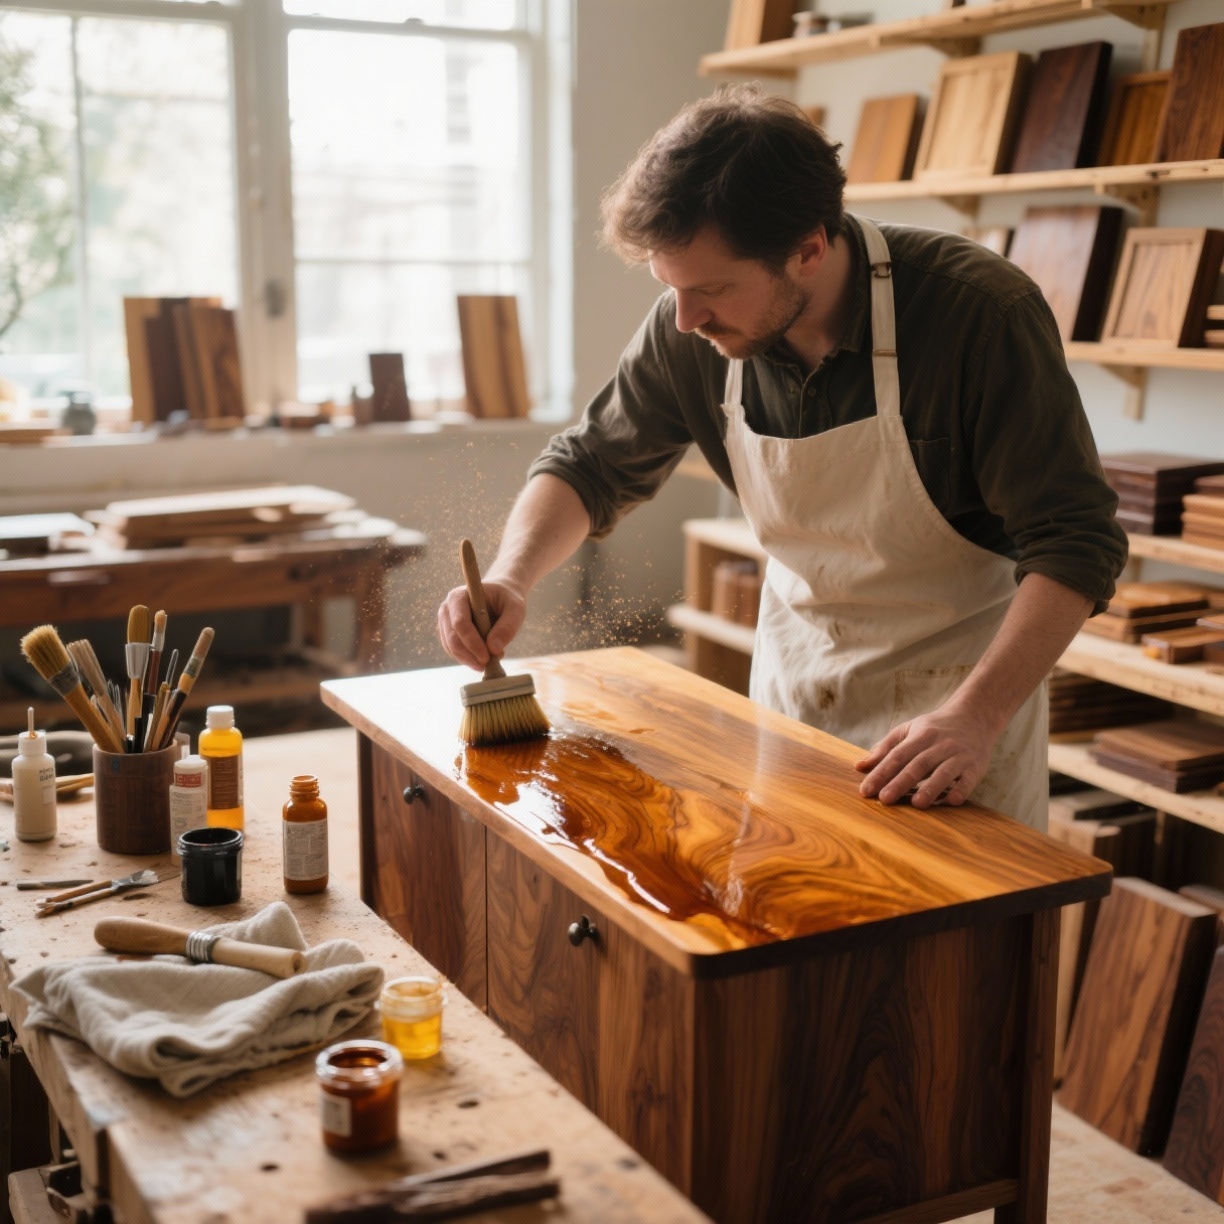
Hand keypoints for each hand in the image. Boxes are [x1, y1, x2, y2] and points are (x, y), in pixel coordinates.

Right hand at [436, 579, 526, 669]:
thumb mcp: (515, 608)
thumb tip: (493, 649)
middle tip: (488, 665)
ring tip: (490, 661)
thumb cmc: (508, 598)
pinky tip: (483, 660)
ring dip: (469, 659)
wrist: (501, 595)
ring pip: (451, 648)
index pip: (460, 623)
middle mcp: (447, 608)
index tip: (487, 657)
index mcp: (460, 596)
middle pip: (452, 638)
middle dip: (470, 655)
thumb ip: (507, 627)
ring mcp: (445, 622)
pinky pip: (454, 651)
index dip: (472, 642)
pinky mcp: (448, 633)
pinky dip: (468, 659)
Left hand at [854, 703, 1000, 808]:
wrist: (974, 716)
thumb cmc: (934, 728)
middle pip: (917, 765)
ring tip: (917, 804)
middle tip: (884, 799)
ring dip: (931, 788)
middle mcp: (940, 744)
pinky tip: (951, 802)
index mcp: (921, 735)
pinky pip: (969, 779)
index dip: (880, 773)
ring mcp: (959, 755)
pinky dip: (961, 790)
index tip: (866, 790)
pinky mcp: (976, 765)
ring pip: (944, 772)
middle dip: (900, 782)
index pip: (896, 756)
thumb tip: (859, 766)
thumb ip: (885, 747)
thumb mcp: (909, 730)